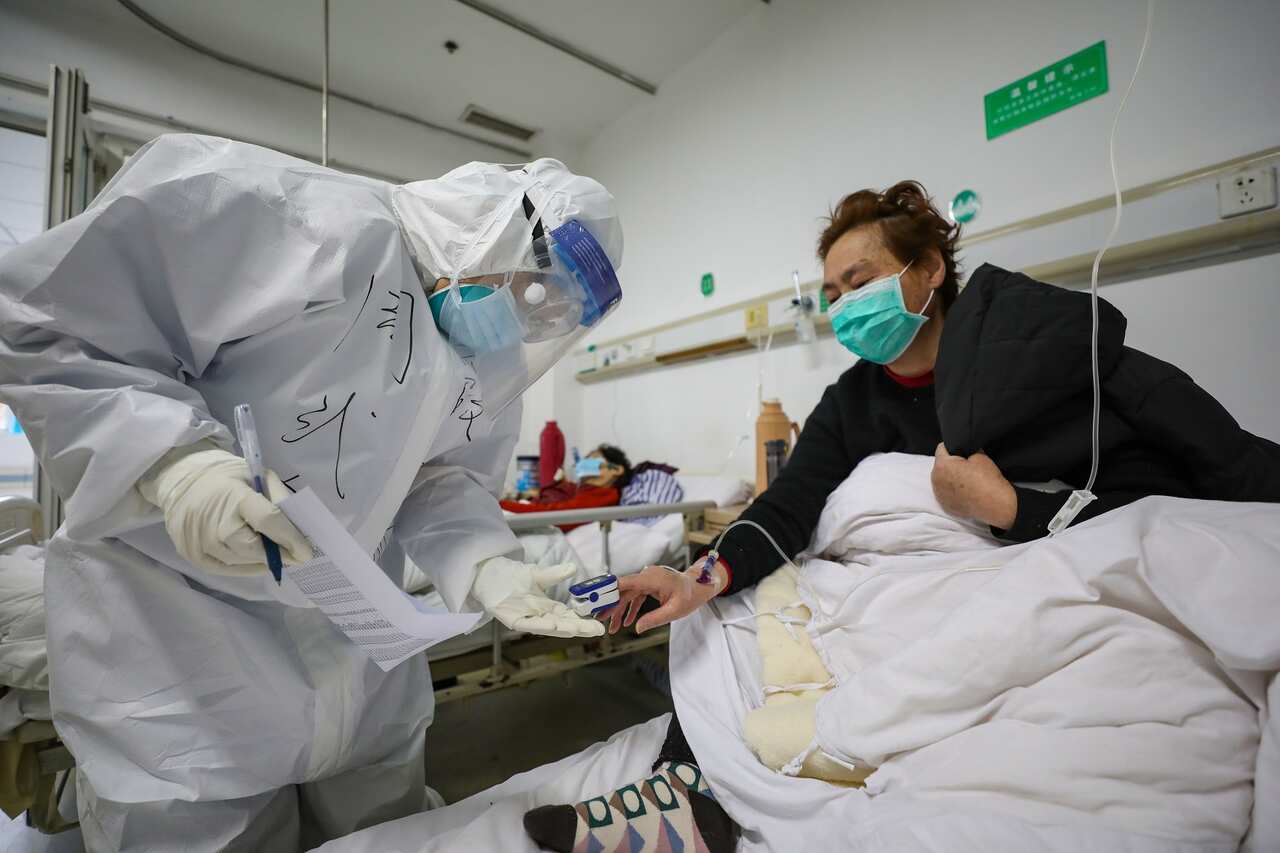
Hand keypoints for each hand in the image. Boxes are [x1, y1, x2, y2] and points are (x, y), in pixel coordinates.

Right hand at [139, 447, 312, 575]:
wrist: (181, 478)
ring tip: (275, 556)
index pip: (268, 520)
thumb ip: (279, 497)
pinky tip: (257, 563)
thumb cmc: (226, 477)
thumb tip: (300, 526)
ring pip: (240, 561)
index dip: (290, 538)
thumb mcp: (257, 475)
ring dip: (261, 561)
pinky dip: (245, 568)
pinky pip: (225, 569)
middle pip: (253, 548)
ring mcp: (199, 540)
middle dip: (278, 555)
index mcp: (234, 495)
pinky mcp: (191, 553)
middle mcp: (214, 520)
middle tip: (294, 556)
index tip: (307, 552)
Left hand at [471, 558, 604, 638]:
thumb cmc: (512, 577)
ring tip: (578, 630)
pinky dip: (540, 626)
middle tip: (598, 631)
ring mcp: (527, 619)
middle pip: (563, 625)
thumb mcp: (538, 575)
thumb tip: (573, 568)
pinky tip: (553, 625)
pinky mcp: (512, 620)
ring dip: (563, 629)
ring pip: (548, 627)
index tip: (599, 626)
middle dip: (580, 628)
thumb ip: (555, 574)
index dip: (584, 622)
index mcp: (548, 608)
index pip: (570, 617)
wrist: (489, 576)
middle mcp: (539, 616)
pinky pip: (528, 624)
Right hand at [603, 558, 726, 634]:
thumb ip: (655, 619)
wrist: (698, 587)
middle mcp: (647, 576)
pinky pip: (635, 596)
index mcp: (652, 578)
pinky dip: (630, 608)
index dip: (609, 590)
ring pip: (627, 595)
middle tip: (599, 618)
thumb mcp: (674, 611)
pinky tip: (626, 621)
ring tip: (612, 627)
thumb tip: (638, 628)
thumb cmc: (690, 596)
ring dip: (619, 610)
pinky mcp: (648, 584)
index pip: (625, 582)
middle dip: (610, 605)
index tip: (596, 598)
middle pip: (623, 590)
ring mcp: (647, 579)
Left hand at [931, 443, 1016, 528]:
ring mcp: (939, 494)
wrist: (995, 505)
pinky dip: (952, 490)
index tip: (961, 450)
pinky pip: (945, 492)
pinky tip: (965, 490)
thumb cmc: (987, 481)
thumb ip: (967, 449)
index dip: (952, 446)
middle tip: (966, 466)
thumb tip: (966, 448)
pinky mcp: (944, 504)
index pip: (941, 448)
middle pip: (940, 464)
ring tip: (966, 479)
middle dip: (950, 463)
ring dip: (949, 477)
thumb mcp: (980, 456)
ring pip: (941, 479)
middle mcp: (935, 480)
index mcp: (942, 465)